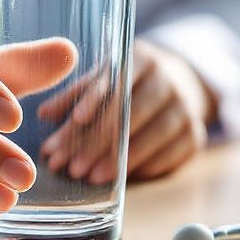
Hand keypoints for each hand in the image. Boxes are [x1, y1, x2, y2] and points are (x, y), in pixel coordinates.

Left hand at [37, 39, 214, 184]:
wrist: (180, 84)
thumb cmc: (129, 84)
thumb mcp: (104, 79)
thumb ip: (75, 95)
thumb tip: (43, 115)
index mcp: (142, 59)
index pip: (117, 80)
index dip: (96, 99)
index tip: (76, 120)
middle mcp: (168, 80)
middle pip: (132, 112)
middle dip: (99, 141)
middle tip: (72, 165)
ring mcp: (186, 108)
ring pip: (153, 136)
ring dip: (120, 160)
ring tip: (90, 177)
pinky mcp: (195, 135)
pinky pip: (171, 155)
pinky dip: (145, 167)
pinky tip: (121, 180)